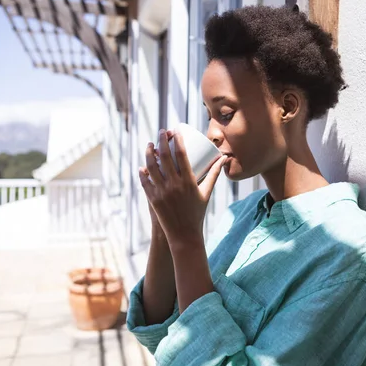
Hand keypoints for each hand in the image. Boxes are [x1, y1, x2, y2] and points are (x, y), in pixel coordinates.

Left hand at [139, 129, 226, 249]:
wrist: (184, 234)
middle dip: (162, 140)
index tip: (176, 130)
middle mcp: (174, 185)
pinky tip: (142, 165)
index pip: (181, 154)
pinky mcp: (153, 199)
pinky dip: (142, 172)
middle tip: (162, 132)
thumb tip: (223, 159)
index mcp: (188, 181)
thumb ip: (214, 175)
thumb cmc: (197, 212)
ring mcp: (162, 192)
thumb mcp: (206, 193)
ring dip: (149, 152)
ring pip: (152, 166)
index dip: (177, 139)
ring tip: (149, 144)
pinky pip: (145, 182)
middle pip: (165, 156)